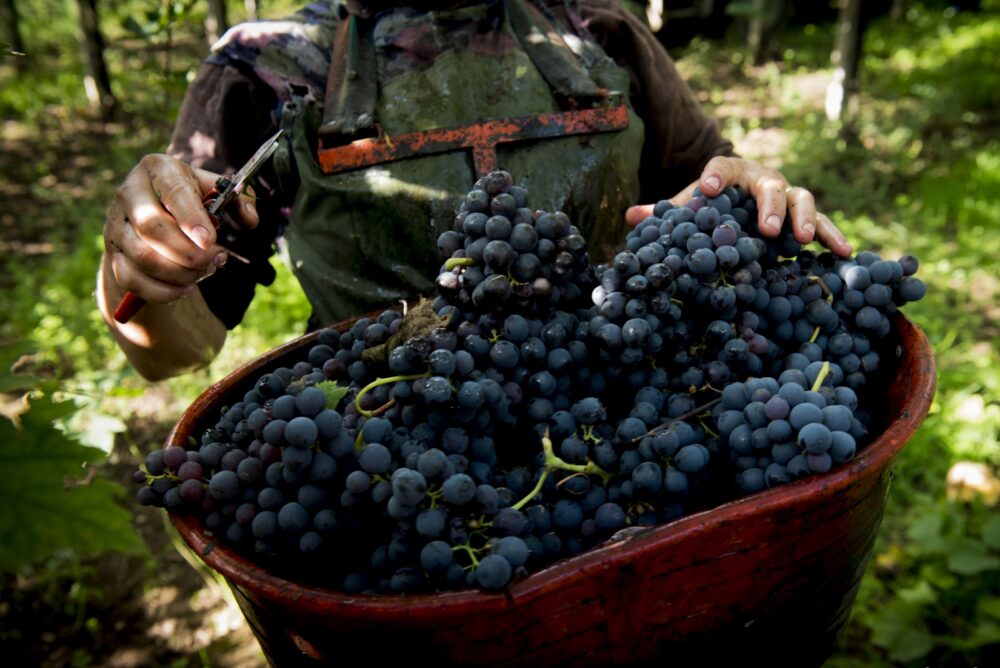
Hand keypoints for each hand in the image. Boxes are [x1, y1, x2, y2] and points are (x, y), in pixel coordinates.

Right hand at [102, 154, 259, 304]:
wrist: (155, 212)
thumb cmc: (191, 199)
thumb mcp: (215, 190)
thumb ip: (239, 201)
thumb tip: (249, 220)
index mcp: (158, 169)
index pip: (173, 192)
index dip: (191, 218)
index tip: (209, 241)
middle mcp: (130, 193)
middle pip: (152, 227)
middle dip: (188, 252)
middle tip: (216, 259)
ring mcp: (116, 224)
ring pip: (142, 257)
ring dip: (179, 272)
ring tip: (204, 271)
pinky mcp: (113, 253)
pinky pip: (130, 279)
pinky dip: (161, 291)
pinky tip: (185, 288)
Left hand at [625, 157, 851, 256]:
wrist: (739, 198)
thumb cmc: (712, 203)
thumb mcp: (689, 207)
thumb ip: (664, 213)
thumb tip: (631, 217)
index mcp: (731, 173)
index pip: (722, 167)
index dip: (715, 175)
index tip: (708, 188)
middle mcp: (762, 180)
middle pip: (770, 185)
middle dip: (770, 206)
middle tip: (768, 229)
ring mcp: (787, 196)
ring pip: (802, 200)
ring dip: (805, 219)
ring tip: (802, 241)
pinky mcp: (804, 217)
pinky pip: (823, 224)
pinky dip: (834, 236)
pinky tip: (845, 253)